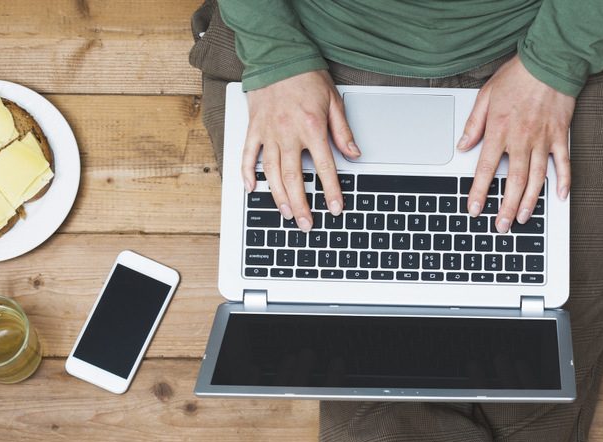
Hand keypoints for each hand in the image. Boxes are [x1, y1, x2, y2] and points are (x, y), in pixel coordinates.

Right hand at [241, 70, 359, 231]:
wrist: (278, 55)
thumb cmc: (307, 76)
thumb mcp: (334, 102)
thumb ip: (343, 132)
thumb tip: (355, 155)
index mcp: (311, 128)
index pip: (324, 168)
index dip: (331, 191)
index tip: (335, 208)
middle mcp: (288, 134)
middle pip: (295, 178)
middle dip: (302, 204)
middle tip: (307, 224)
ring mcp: (268, 132)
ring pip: (272, 172)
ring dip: (279, 196)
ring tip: (287, 214)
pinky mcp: (254, 128)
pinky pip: (248, 154)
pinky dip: (248, 173)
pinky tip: (251, 188)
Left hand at [457, 55, 574, 232]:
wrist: (548, 62)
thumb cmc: (517, 76)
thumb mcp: (486, 95)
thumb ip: (474, 124)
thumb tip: (462, 145)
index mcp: (500, 130)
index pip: (486, 168)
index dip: (478, 192)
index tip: (473, 209)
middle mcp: (521, 139)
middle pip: (513, 181)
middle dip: (505, 207)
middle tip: (500, 226)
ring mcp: (543, 140)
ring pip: (536, 178)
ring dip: (529, 202)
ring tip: (522, 218)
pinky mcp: (560, 136)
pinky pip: (563, 164)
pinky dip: (563, 181)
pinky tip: (560, 197)